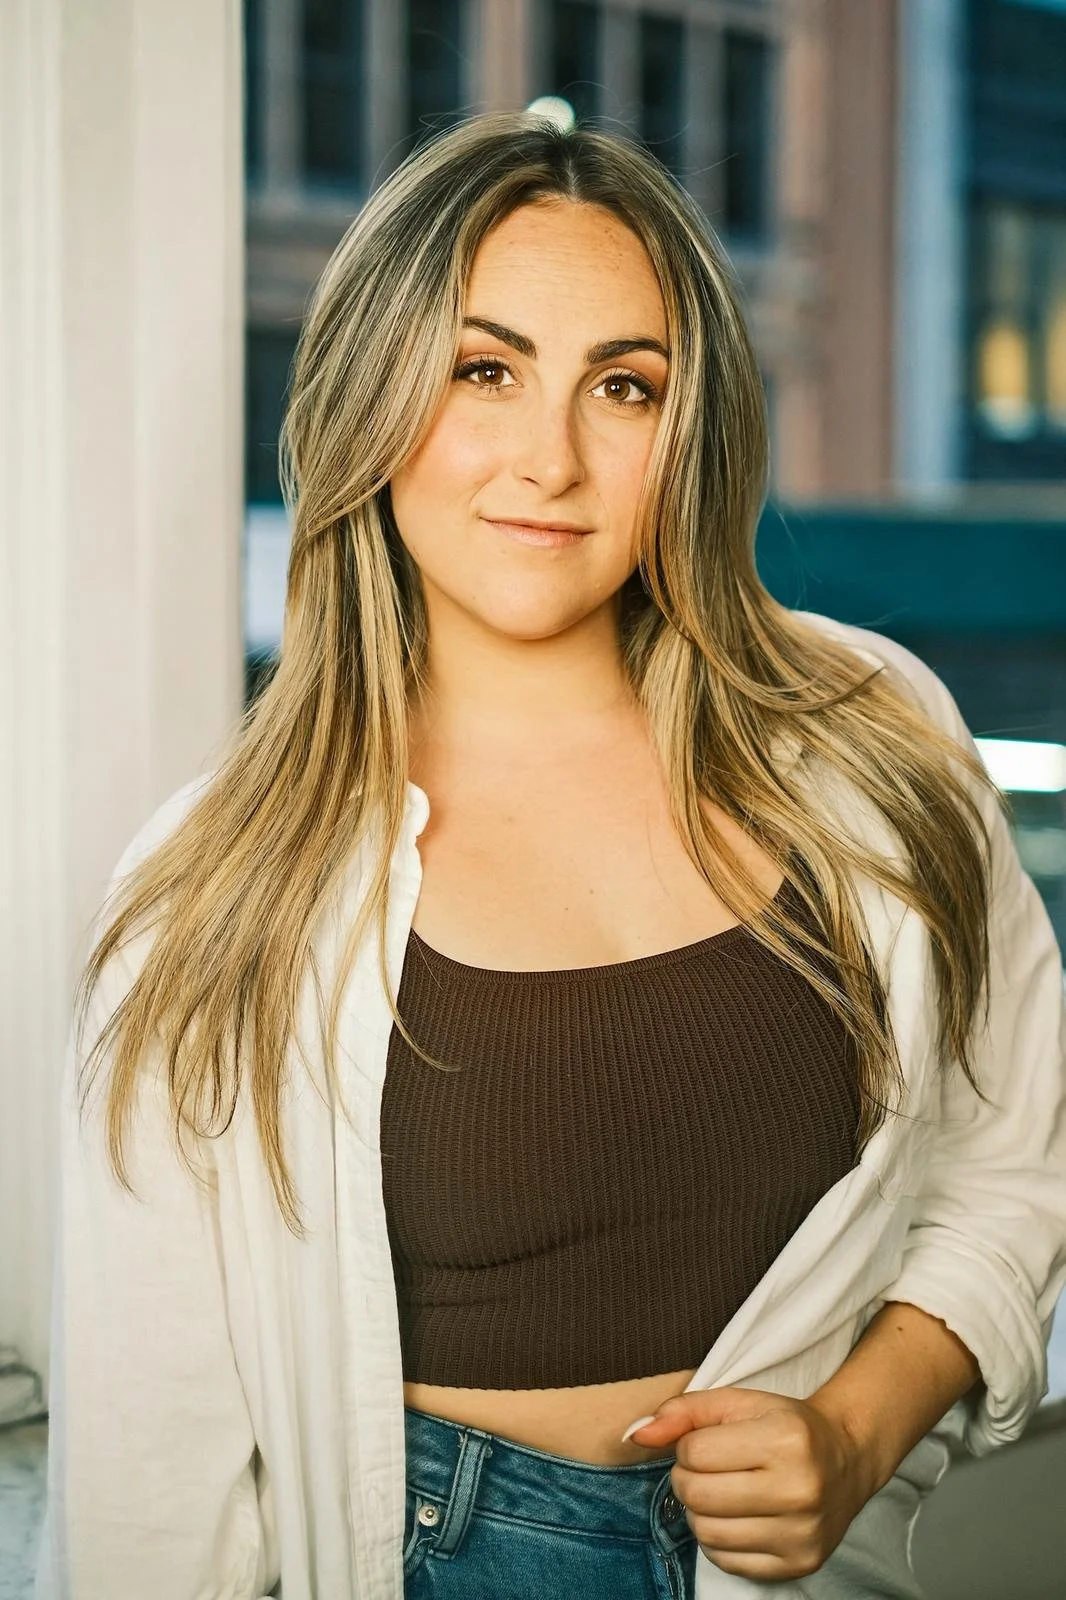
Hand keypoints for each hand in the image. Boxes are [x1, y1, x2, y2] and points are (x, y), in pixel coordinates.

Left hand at [623, 1387, 874, 1581]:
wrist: (845, 1459)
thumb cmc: (785, 1426)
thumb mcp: (738, 1402)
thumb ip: (683, 1411)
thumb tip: (637, 1433)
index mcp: (785, 1439)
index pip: (695, 1453)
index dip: (688, 1446)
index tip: (706, 1442)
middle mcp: (798, 1490)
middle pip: (697, 1495)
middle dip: (687, 1479)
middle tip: (704, 1469)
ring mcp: (801, 1533)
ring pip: (707, 1532)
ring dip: (698, 1511)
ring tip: (718, 1492)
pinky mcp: (799, 1564)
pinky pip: (728, 1561)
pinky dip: (718, 1539)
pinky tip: (734, 1517)